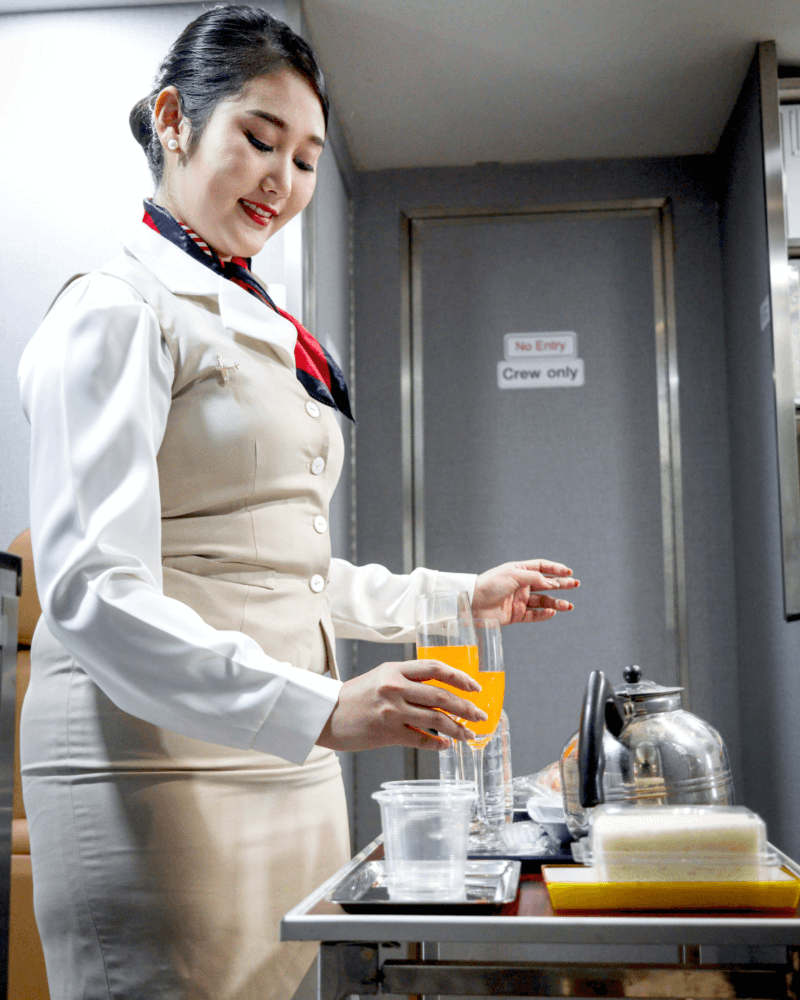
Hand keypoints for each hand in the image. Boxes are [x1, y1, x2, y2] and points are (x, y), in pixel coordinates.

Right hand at [316, 659, 488, 752]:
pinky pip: (421, 739)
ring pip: (436, 719)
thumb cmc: (353, 696)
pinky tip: (446, 746)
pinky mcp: (388, 733)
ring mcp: (392, 711)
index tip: (475, 687)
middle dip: (467, 707)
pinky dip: (438, 744)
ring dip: (458, 729)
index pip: (436, 668)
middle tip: (480, 716)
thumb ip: (407, 680)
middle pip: (442, 696)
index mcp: (395, 669)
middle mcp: (395, 687)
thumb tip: (438, 692)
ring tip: (468, 735)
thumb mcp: (380, 677)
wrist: (325, 714)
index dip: (460, 677)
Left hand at [472, 559, 578, 623]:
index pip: (541, 567)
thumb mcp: (513, 575)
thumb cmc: (489, 585)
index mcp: (518, 571)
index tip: (569, 572)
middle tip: (576, 585)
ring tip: (568, 606)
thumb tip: (554, 584)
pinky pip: (534, 615)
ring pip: (542, 601)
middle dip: (562, 585)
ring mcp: (518, 600)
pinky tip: (552, 612)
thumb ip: (535, 579)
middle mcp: (520, 585)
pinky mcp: (515, 615)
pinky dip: (544, 614)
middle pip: (545, 584)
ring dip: (556, 603)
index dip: (556, 569)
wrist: (472, 603)